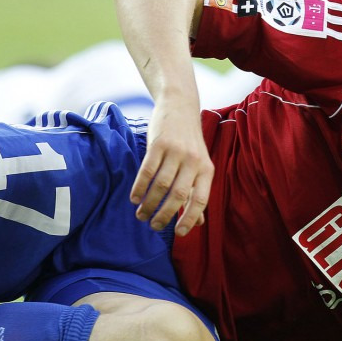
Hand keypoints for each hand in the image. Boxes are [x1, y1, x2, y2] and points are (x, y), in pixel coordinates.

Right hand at [130, 98, 213, 235]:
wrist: (180, 107)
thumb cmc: (190, 143)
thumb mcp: (200, 165)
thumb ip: (198, 192)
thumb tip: (199, 222)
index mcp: (207, 169)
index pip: (201, 199)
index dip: (191, 218)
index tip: (179, 233)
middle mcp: (193, 161)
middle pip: (178, 195)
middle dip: (164, 215)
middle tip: (154, 227)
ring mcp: (176, 152)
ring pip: (161, 185)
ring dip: (149, 204)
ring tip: (141, 215)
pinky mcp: (159, 144)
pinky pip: (147, 170)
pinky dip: (140, 187)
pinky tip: (134, 198)